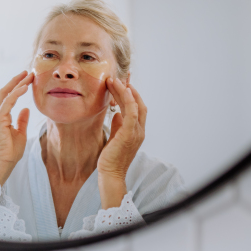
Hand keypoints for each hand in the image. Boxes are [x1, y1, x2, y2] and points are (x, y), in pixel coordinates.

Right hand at [0, 71, 33, 185]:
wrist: (2, 164)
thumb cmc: (9, 153)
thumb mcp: (20, 134)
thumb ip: (21, 121)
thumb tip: (26, 109)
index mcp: (2, 117)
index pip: (9, 97)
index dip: (18, 86)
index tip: (28, 78)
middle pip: (6, 92)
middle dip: (16, 81)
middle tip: (28, 72)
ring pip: (6, 95)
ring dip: (18, 84)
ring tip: (28, 76)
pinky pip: (8, 103)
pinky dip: (16, 94)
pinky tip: (24, 87)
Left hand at [97, 78, 146, 207]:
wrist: (110, 173)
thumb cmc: (111, 158)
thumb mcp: (115, 137)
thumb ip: (118, 125)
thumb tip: (116, 113)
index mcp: (137, 131)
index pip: (137, 108)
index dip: (131, 94)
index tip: (121, 83)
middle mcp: (139, 130)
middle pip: (137, 103)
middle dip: (128, 88)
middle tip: (118, 77)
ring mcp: (136, 132)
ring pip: (134, 105)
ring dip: (125, 90)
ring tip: (114, 80)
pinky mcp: (129, 134)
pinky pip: (131, 112)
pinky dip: (128, 99)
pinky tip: (121, 90)